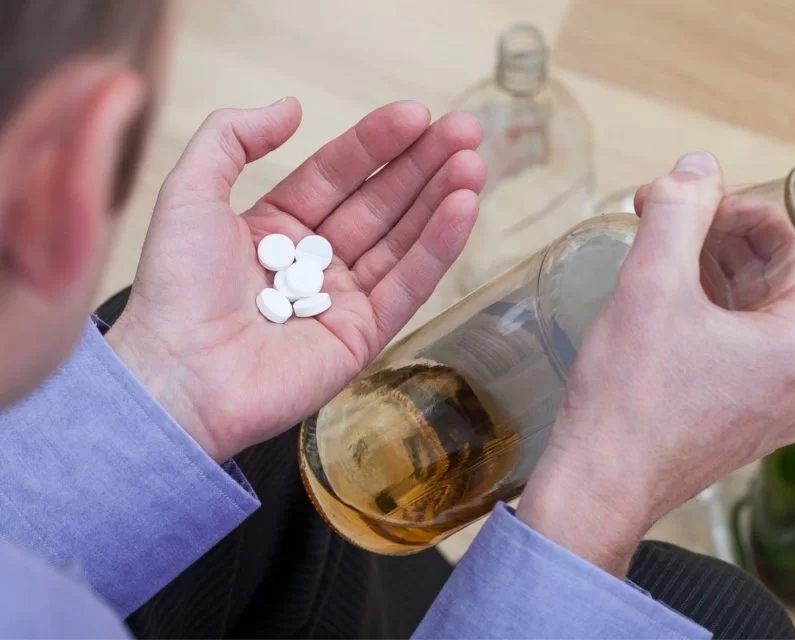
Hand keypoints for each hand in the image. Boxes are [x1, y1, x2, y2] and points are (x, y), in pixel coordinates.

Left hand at [107, 99, 485, 461]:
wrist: (177, 377)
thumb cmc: (175, 288)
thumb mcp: (190, 192)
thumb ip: (232, 138)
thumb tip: (291, 105)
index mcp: (276, 227)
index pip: (338, 174)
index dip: (376, 143)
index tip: (415, 114)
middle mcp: (314, 262)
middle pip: (380, 203)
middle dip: (423, 165)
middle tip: (466, 129)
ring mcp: (342, 301)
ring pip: (402, 240)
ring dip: (441, 200)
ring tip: (474, 163)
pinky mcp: (363, 337)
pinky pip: (408, 285)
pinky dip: (438, 247)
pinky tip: (464, 208)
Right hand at [517, 151, 794, 576]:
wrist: (599, 486)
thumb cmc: (627, 398)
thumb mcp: (649, 286)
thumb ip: (678, 210)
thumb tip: (696, 168)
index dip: (755, 209)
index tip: (698, 203)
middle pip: (785, 278)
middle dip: (729, 237)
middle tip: (670, 219)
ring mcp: (778, 406)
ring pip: (762, 312)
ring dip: (719, 272)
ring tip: (662, 254)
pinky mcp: (746, 420)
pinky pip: (745, 349)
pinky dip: (714, 314)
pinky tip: (668, 303)